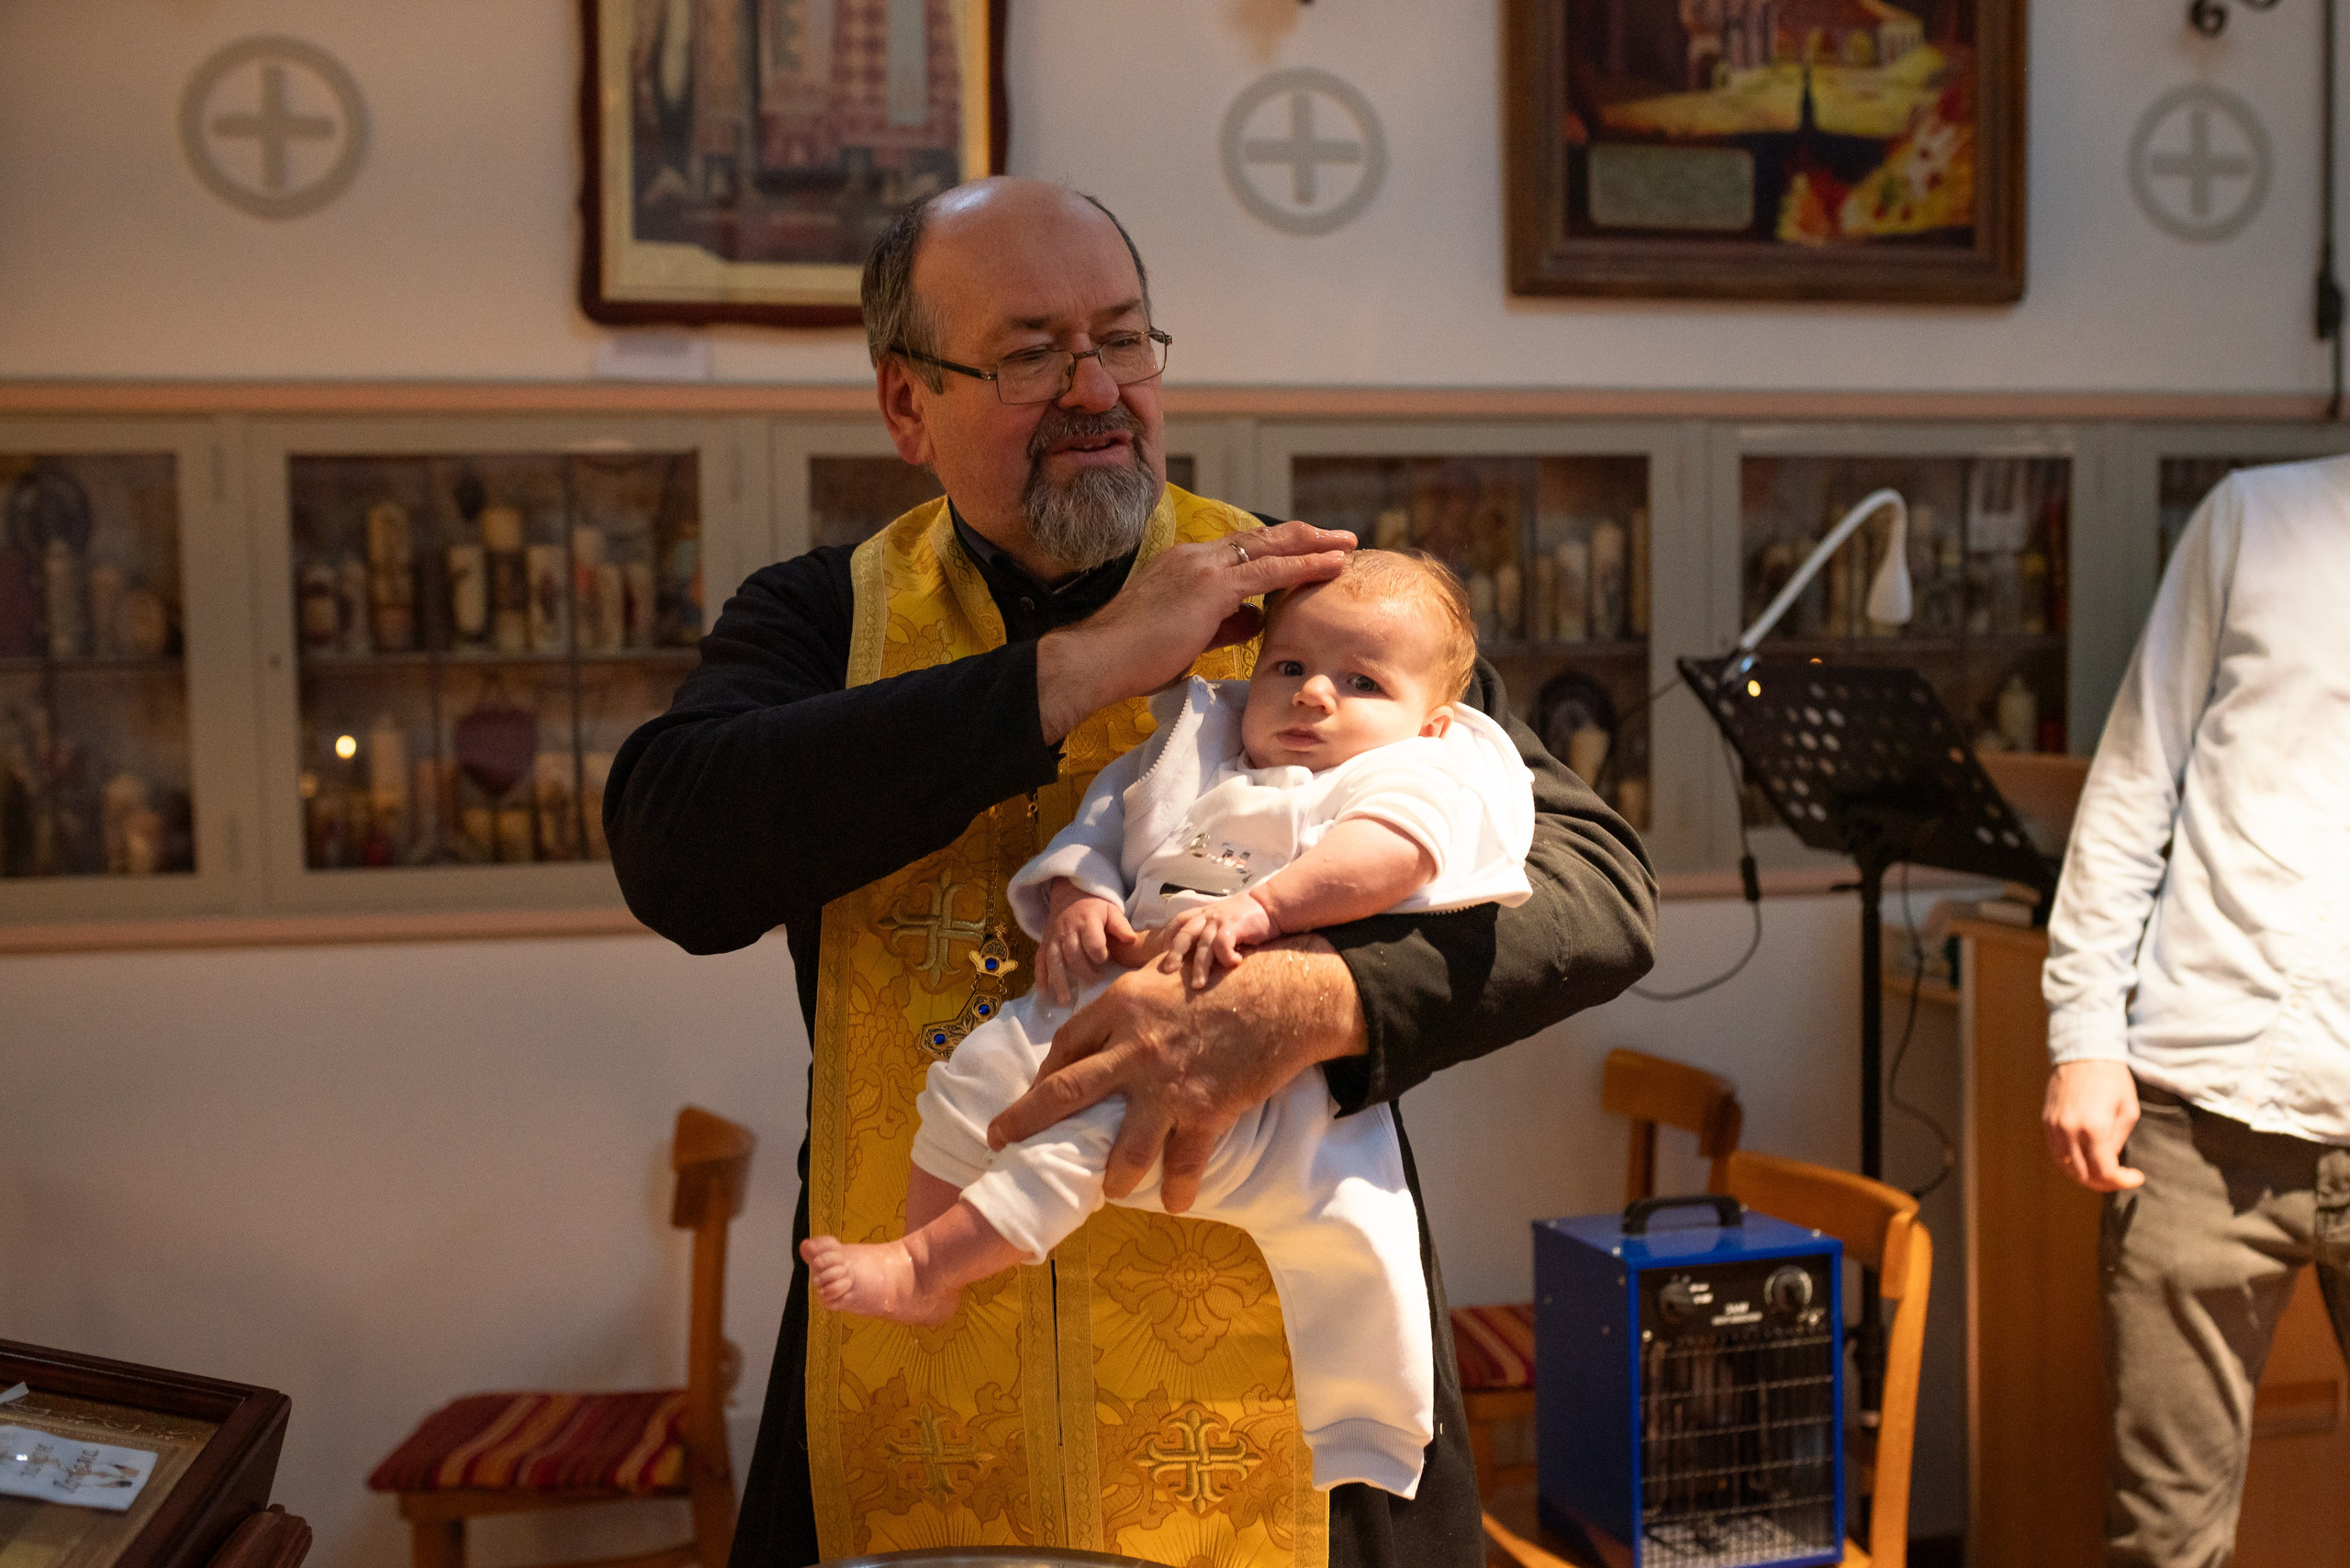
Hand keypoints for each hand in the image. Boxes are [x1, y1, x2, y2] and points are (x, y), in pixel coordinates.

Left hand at [985, 938, 1365, 1211]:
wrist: (1287, 994)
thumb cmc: (1226, 974)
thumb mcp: (1167, 961)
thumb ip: (1135, 975)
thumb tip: (1113, 975)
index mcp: (1120, 1006)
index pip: (1066, 1044)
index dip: (1045, 1071)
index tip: (1035, 1090)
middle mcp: (1133, 1048)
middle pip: (1065, 1093)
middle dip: (1026, 1121)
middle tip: (1001, 1139)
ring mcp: (1168, 1085)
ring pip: (1123, 1146)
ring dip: (1113, 1175)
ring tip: (1110, 1189)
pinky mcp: (1206, 1110)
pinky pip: (1184, 1163)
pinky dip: (1180, 1188)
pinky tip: (1176, 1203)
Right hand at [1034, 522, 1353, 742]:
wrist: (1098, 659)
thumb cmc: (1131, 658)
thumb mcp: (1185, 637)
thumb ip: (1221, 624)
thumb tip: (1254, 619)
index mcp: (1184, 565)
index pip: (1240, 552)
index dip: (1275, 550)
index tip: (1303, 551)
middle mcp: (1195, 558)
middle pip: (1260, 540)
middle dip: (1302, 537)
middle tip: (1336, 537)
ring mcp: (1203, 568)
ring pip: (1270, 548)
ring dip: (1312, 545)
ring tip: (1345, 545)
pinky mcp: (1211, 587)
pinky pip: (1270, 571)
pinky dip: (1305, 565)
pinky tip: (1331, 565)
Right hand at [1039, 883, 1135, 1006]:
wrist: (1070, 894)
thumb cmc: (1096, 907)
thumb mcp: (1112, 910)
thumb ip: (1121, 926)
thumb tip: (1131, 940)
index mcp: (1087, 921)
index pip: (1092, 942)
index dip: (1100, 955)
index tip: (1106, 962)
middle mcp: (1067, 930)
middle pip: (1072, 955)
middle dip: (1083, 972)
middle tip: (1094, 982)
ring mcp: (1054, 937)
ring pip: (1054, 961)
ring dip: (1059, 981)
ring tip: (1066, 1000)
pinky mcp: (1045, 943)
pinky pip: (1040, 961)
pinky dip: (1041, 977)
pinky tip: (1045, 993)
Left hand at [1163, 893, 1276, 988]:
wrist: (1271, 905)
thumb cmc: (1248, 917)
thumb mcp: (1224, 920)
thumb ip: (1211, 932)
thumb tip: (1200, 956)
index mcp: (1203, 913)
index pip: (1178, 921)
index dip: (1168, 937)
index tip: (1164, 953)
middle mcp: (1209, 915)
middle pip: (1184, 934)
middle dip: (1174, 954)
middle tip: (1168, 972)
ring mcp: (1221, 920)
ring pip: (1203, 945)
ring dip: (1200, 967)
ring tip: (1198, 985)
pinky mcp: (1234, 925)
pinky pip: (1223, 944)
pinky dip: (1226, 957)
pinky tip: (1234, 964)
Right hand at [2043, 1060, 2145, 1190]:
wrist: (2083, 1052)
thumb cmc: (2112, 1079)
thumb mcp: (2128, 1110)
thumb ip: (2118, 1139)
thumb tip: (2110, 1159)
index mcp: (2095, 1128)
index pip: (2105, 1172)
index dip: (2123, 1181)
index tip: (2136, 1177)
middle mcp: (2070, 1131)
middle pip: (2084, 1175)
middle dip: (2105, 1183)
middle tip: (2120, 1179)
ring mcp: (2055, 1126)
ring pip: (2066, 1167)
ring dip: (2085, 1176)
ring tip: (2102, 1173)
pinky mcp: (2047, 1121)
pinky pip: (2055, 1152)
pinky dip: (2070, 1162)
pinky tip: (2084, 1160)